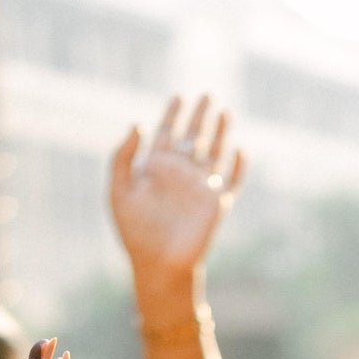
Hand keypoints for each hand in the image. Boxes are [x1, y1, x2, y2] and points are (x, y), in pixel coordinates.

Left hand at [110, 98, 244, 284]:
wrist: (157, 264)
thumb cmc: (134, 232)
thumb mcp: (118, 191)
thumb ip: (123, 157)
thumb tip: (138, 124)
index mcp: (156, 169)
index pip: (167, 134)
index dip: (172, 115)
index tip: (177, 97)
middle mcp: (180, 174)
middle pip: (193, 137)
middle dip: (199, 116)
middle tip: (205, 94)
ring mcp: (199, 188)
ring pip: (214, 153)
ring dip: (220, 132)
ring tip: (224, 110)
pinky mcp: (216, 204)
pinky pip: (232, 181)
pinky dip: (238, 167)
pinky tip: (240, 150)